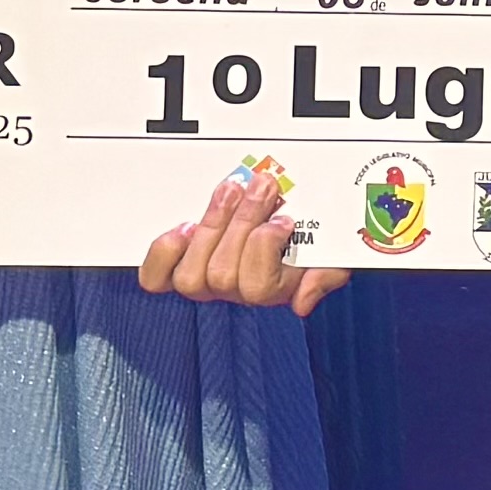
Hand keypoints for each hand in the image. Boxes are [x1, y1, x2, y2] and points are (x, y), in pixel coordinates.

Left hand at [140, 165, 338, 314]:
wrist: (290, 210)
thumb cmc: (308, 232)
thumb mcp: (333, 251)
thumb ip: (327, 276)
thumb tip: (302, 301)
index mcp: (272, 288)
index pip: (258, 288)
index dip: (265, 248)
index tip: (284, 218)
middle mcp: (236, 288)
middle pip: (223, 276)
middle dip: (242, 223)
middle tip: (262, 187)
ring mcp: (205, 277)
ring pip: (192, 274)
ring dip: (212, 225)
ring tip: (231, 192)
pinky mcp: (178, 263)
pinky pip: (157, 277)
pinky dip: (165, 253)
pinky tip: (184, 228)